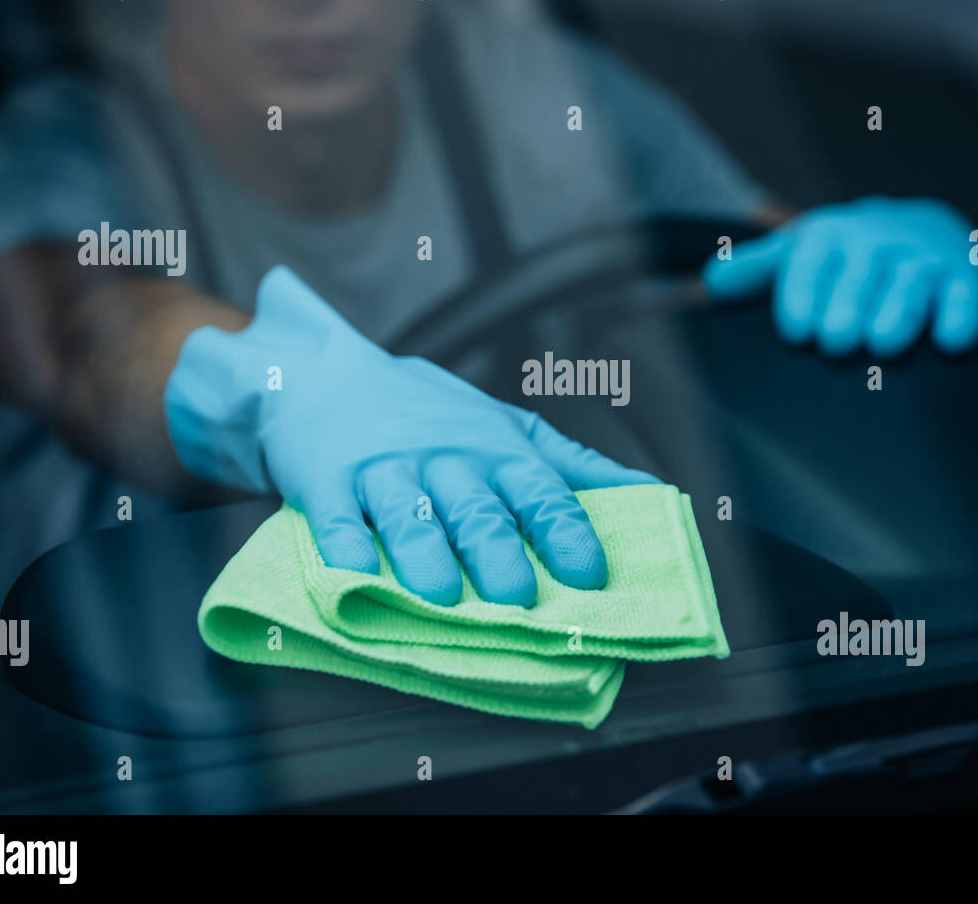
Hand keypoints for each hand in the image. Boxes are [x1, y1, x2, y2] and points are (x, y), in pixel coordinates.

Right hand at [165, 266, 656, 606]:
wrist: (328, 376)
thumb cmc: (431, 415)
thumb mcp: (507, 427)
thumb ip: (573, 465)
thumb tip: (651, 492)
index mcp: (497, 452)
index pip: (542, 494)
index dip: (566, 534)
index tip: (590, 576)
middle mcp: (446, 460)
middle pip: (477, 513)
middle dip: (499, 556)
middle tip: (517, 601)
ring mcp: (385, 471)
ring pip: (408, 517)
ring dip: (426, 556)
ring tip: (442, 597)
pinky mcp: (327, 484)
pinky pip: (335, 520)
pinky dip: (344, 548)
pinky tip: (354, 576)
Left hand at [703, 196, 977, 356]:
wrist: (924, 231)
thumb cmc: (849, 256)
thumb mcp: (803, 253)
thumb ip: (758, 268)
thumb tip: (711, 281)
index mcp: (830, 238)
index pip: (812, 264)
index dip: (803, 296)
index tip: (797, 332)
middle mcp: (878, 245)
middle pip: (862, 276)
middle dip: (850, 307)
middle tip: (837, 342)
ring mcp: (924, 262)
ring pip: (912, 286)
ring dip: (900, 312)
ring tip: (885, 344)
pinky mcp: (968, 280)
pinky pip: (966, 298)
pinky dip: (962, 316)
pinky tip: (953, 340)